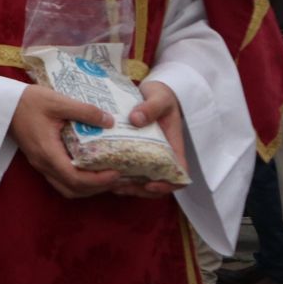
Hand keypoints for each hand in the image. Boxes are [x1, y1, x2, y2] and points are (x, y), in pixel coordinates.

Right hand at [9, 85, 120, 197]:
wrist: (3, 103)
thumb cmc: (29, 101)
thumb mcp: (58, 101)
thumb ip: (84, 111)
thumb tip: (110, 121)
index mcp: (48, 152)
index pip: (75, 179)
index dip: (98, 181)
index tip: (116, 172)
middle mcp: (43, 163)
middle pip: (72, 189)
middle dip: (97, 188)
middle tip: (116, 176)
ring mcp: (40, 164)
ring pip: (66, 188)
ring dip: (87, 187)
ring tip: (105, 175)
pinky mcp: (39, 160)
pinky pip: (60, 180)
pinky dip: (77, 181)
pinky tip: (89, 168)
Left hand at [109, 81, 187, 197]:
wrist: (152, 92)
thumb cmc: (161, 96)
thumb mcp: (159, 98)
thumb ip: (150, 108)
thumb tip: (136, 120)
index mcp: (174, 147)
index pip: (179, 175)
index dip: (168, 185)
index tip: (150, 184)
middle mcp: (162, 156)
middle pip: (158, 183)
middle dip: (141, 190)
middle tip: (120, 187)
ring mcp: (148, 156)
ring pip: (142, 180)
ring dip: (129, 187)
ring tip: (110, 184)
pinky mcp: (135, 152)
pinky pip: (130, 170)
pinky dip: (120, 176)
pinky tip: (103, 173)